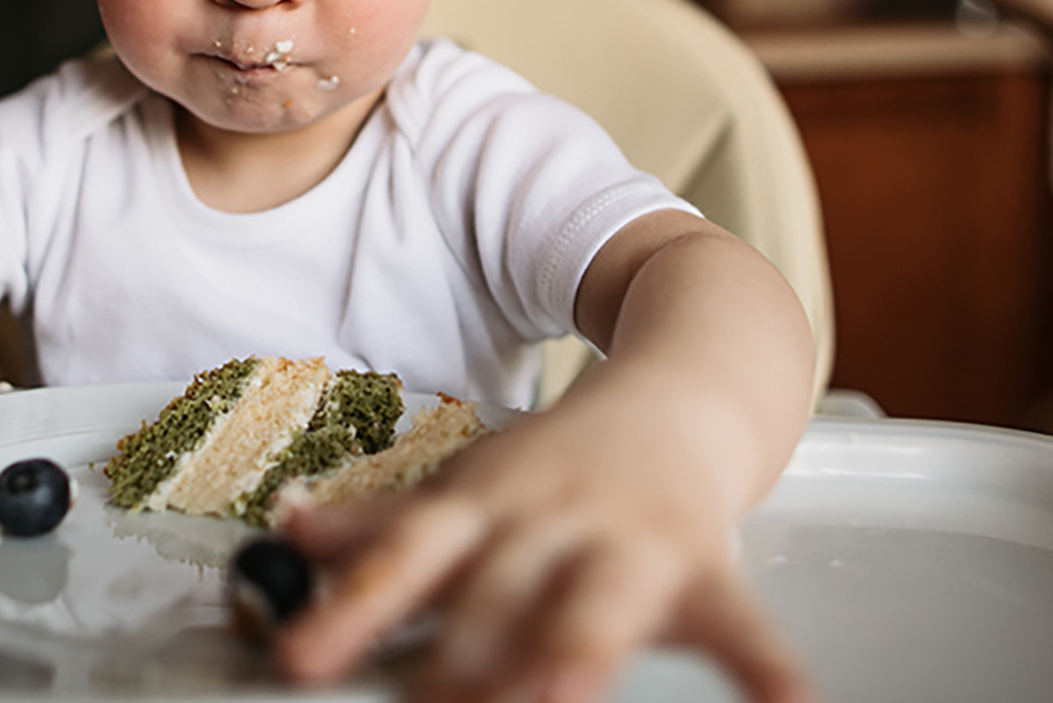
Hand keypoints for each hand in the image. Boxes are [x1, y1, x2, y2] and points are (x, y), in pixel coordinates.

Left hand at [275, 379, 810, 702]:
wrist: (682, 380)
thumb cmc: (565, 460)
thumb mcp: (471, 483)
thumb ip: (385, 523)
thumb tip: (288, 532)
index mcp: (484, 506)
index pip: (407, 554)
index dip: (353, 604)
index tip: (299, 656)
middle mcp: (550, 521)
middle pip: (498, 591)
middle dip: (462, 657)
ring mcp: (630, 540)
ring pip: (598, 602)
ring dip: (576, 648)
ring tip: (561, 694)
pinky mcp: (706, 563)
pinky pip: (739, 621)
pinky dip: (764, 662)